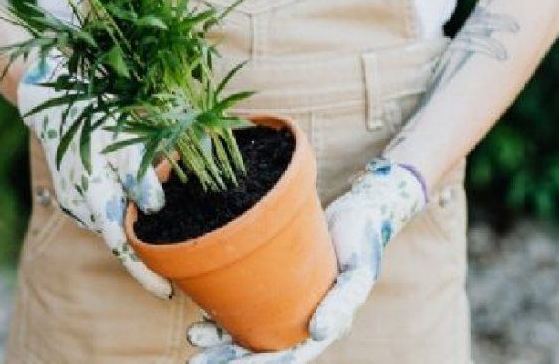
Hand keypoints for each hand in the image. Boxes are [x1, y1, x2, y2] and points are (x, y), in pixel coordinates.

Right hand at [16, 46, 172, 298]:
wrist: (54, 100)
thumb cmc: (95, 118)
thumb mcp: (125, 142)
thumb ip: (141, 177)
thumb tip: (155, 207)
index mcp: (95, 200)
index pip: (124, 250)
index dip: (145, 275)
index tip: (166, 292)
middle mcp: (82, 209)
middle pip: (123, 230)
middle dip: (145, 223)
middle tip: (164, 189)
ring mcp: (73, 203)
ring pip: (113, 215)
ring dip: (129, 203)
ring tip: (133, 164)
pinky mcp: (71, 195)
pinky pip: (101, 205)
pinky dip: (116, 196)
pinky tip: (116, 168)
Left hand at [184, 157, 426, 362]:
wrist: (361, 209)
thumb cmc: (362, 240)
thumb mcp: (358, 272)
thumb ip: (341, 303)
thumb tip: (318, 332)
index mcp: (324, 326)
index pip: (286, 358)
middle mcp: (303, 319)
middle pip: (261, 347)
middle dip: (228, 357)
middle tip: (197, 359)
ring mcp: (288, 301)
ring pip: (251, 328)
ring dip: (222, 337)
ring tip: (195, 335)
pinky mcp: (277, 281)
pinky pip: (248, 300)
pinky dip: (227, 306)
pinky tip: (204, 305)